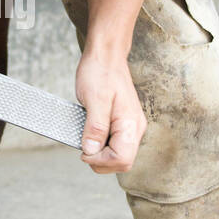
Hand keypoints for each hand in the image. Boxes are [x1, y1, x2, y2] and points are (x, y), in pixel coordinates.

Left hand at [76, 51, 146, 172]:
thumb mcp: (94, 100)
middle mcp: (135, 128)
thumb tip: (91, 150)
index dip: (100, 161)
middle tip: (84, 149)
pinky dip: (102, 146)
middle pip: (123, 162)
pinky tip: (91, 135)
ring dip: (101, 155)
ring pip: (119, 155)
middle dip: (101, 162)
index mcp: (131, 124)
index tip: (84, 151)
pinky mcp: (123, 123)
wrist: (106, 56)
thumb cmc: (100, 73)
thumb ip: (95, 128)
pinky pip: (115, 144)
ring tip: (86, 141)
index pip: (122, 159)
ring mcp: (130, 126)